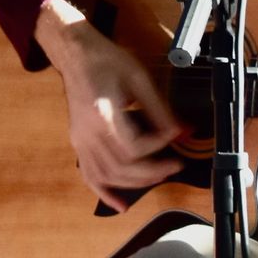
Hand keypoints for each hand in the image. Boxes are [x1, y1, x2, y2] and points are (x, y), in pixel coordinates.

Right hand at [34, 0, 184, 210]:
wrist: (74, 52)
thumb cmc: (107, 60)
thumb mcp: (138, 78)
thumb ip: (159, 109)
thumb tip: (183, 132)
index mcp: (103, 113)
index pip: (133, 146)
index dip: (158, 144)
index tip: (175, 133)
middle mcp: (87, 132)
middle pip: (121, 167)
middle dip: (153, 171)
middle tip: (177, 164)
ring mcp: (79, 140)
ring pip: (107, 176)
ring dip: (135, 183)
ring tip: (159, 175)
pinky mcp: (77, 143)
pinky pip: (89, 175)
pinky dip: (105, 193)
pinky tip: (121, 205)